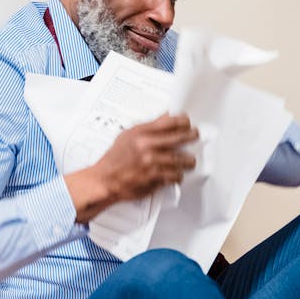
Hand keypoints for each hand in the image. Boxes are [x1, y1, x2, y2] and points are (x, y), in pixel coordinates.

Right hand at [64, 113, 198, 222]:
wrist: (105, 180)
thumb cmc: (114, 159)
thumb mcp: (127, 135)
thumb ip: (147, 127)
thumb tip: (165, 117)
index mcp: (141, 134)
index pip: (170, 122)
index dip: (183, 121)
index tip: (187, 122)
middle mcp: (147, 147)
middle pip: (180, 138)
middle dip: (192, 136)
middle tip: (194, 136)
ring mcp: (152, 164)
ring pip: (182, 160)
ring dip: (188, 160)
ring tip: (189, 160)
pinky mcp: (155, 179)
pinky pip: (175, 176)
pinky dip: (178, 175)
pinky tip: (177, 173)